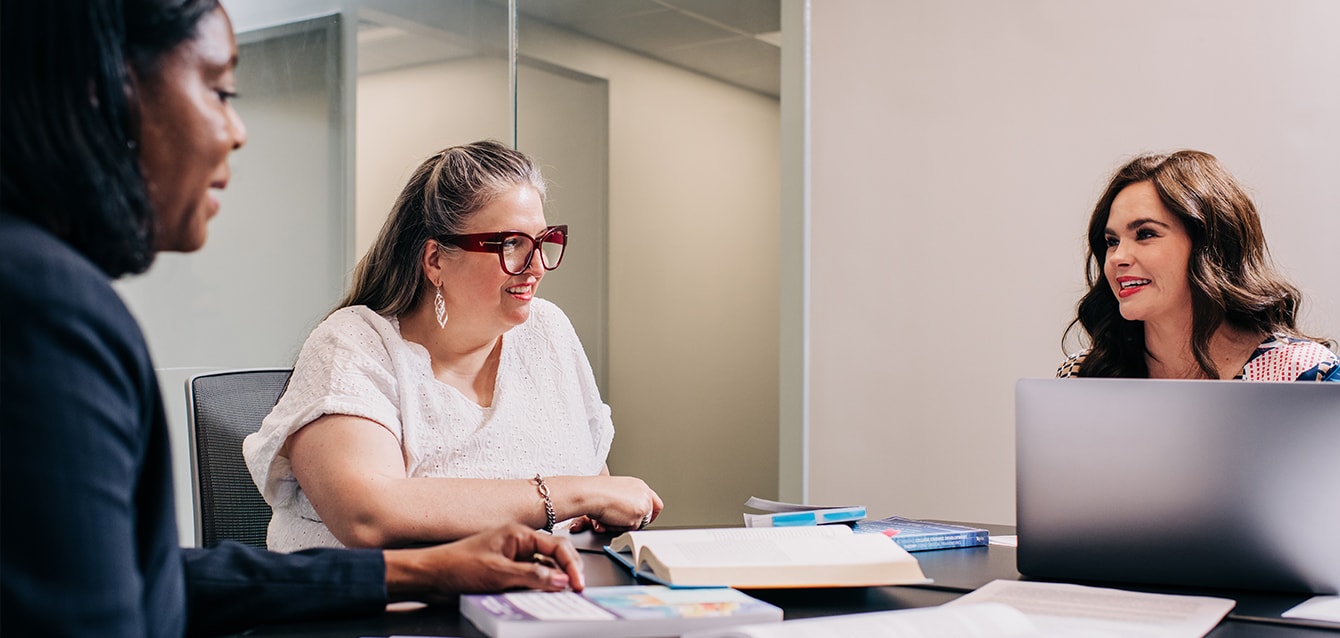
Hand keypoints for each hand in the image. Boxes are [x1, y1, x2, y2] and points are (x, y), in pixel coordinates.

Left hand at [384, 523, 583, 603]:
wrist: (431, 576)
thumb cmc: (456, 565)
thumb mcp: (498, 573)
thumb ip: (532, 576)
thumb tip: (560, 579)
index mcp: (519, 534)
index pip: (557, 545)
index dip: (571, 565)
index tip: (578, 583)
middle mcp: (519, 544)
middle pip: (555, 556)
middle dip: (567, 572)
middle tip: (575, 590)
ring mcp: (513, 558)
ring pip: (544, 569)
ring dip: (553, 582)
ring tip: (560, 596)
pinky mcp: (507, 572)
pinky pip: (531, 579)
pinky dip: (539, 588)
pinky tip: (541, 597)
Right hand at [571, 475, 662, 532]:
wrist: (591, 493)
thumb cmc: (595, 491)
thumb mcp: (615, 493)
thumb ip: (626, 501)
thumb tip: (628, 514)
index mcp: (638, 485)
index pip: (653, 502)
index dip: (648, 513)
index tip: (642, 519)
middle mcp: (644, 493)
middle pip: (649, 515)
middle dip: (635, 521)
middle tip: (619, 521)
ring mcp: (643, 504)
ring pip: (638, 524)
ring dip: (623, 525)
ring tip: (609, 517)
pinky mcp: (639, 515)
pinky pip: (631, 530)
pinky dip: (619, 528)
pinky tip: (609, 519)